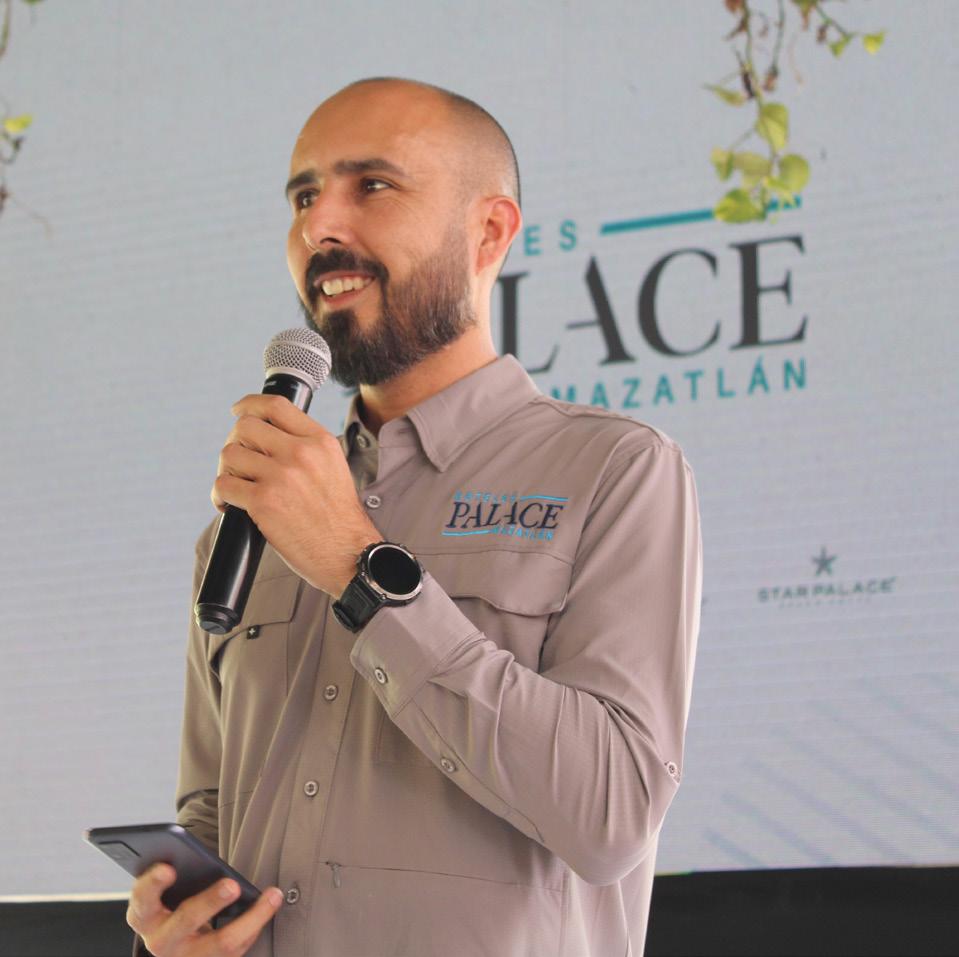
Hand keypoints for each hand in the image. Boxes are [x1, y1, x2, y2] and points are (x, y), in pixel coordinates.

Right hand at [127, 863, 282, 956]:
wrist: (173, 944)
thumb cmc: (171, 903)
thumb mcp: (165, 892)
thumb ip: (175, 874)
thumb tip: (192, 852)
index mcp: (144, 915)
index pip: (142, 900)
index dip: (153, 884)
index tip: (169, 868)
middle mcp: (160, 941)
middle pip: (186, 921)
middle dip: (210, 903)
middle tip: (232, 885)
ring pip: (222, 944)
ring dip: (252, 918)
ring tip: (272, 896)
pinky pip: (236, 950)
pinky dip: (256, 926)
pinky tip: (270, 905)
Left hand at [212, 394, 379, 596]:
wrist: (348, 553)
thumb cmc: (337, 516)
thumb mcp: (333, 467)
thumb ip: (306, 447)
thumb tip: (267, 435)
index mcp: (320, 441)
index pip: (276, 405)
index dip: (249, 405)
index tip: (238, 411)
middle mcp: (301, 453)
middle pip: (246, 427)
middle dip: (236, 443)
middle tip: (239, 464)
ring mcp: (281, 476)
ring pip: (230, 454)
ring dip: (227, 471)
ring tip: (237, 487)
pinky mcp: (264, 502)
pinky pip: (223, 485)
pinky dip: (220, 496)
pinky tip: (230, 506)